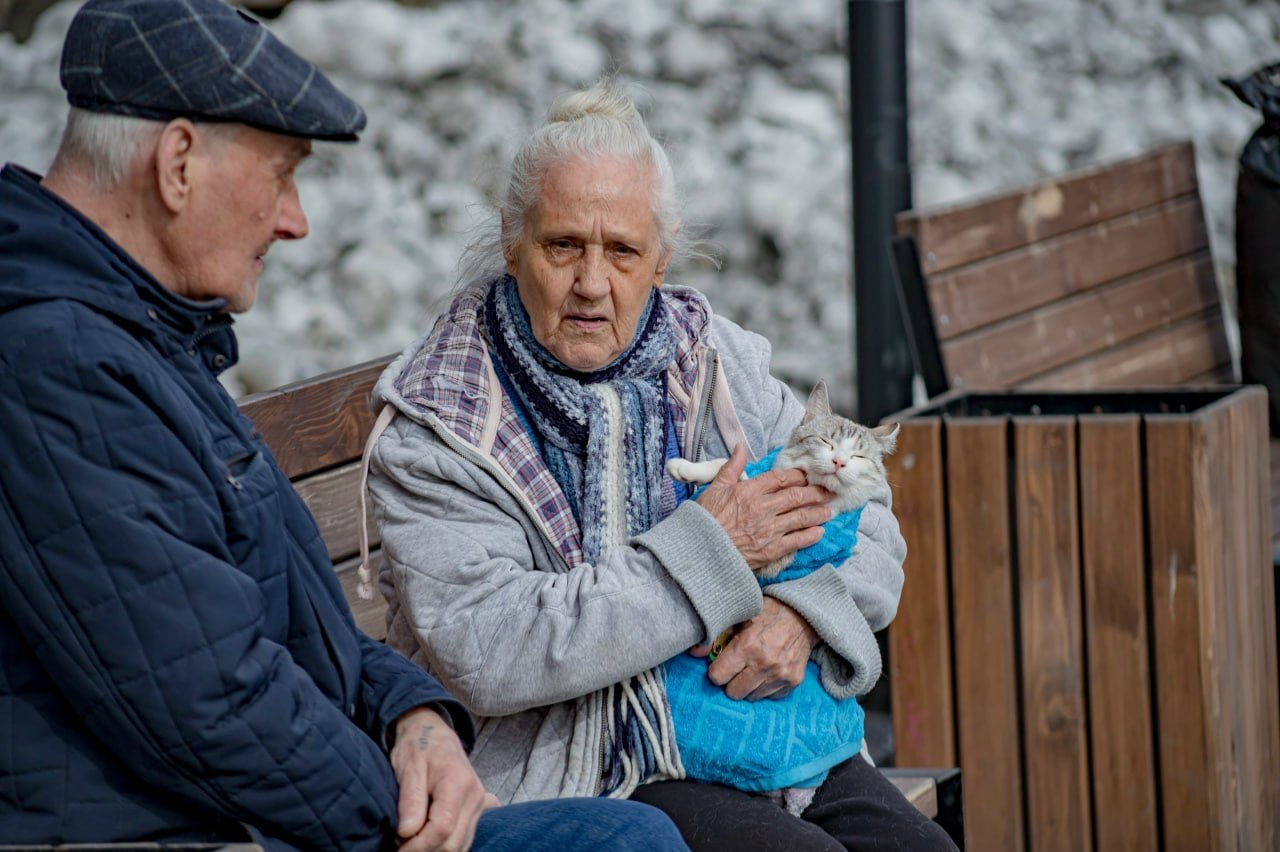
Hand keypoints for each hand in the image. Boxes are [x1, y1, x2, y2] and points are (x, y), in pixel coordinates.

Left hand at [390, 706, 499, 851]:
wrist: (433, 734)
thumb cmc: (418, 747)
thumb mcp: (409, 767)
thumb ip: (410, 799)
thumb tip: (406, 833)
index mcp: (458, 783)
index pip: (442, 828)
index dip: (418, 846)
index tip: (398, 849)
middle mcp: (474, 796)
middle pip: (453, 843)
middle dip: (425, 851)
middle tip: (400, 846)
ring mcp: (478, 805)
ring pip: (460, 846)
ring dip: (435, 850)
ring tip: (412, 842)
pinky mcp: (477, 810)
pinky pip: (464, 839)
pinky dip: (445, 846)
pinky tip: (429, 840)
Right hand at [696, 444, 832, 571]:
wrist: (700, 551)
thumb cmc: (705, 519)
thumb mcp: (715, 487)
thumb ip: (732, 467)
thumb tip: (740, 447)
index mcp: (749, 491)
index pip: (780, 478)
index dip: (797, 476)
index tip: (807, 475)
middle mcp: (763, 508)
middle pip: (797, 496)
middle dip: (815, 492)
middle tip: (828, 490)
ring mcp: (769, 529)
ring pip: (801, 517)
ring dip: (818, 512)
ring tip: (829, 509)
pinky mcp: (772, 549)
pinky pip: (797, 540)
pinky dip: (810, 535)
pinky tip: (819, 531)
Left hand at [707, 598, 817, 699]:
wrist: (804, 615)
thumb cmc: (768, 613)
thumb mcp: (739, 617)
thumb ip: (716, 635)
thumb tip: (693, 652)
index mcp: (747, 646)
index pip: (718, 676)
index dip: (716, 671)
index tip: (722, 664)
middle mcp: (764, 663)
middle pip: (733, 692)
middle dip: (731, 681)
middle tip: (737, 668)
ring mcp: (781, 674)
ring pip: (751, 697)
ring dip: (749, 685)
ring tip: (754, 668)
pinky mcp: (794, 681)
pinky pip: (770, 697)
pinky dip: (766, 687)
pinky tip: (768, 671)